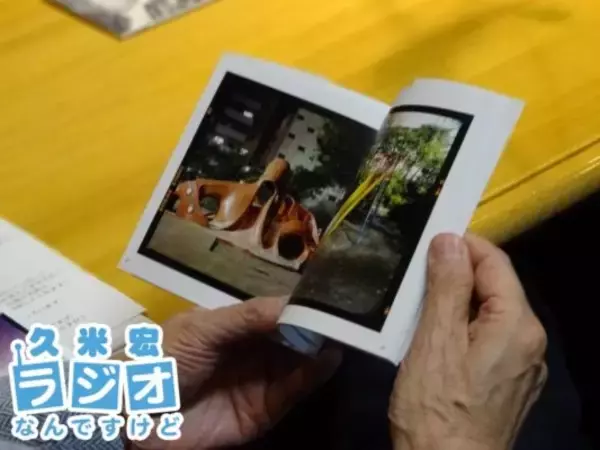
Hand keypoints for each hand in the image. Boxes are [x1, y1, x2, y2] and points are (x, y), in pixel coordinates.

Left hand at [132, 297, 341, 449]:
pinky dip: (312, 377)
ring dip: (321, 350)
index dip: (301, 305)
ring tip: (345, 335)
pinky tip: (328, 361)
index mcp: (237, 325)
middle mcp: (254, 349)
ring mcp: (260, 380)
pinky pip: (292, 391)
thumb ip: (246, 317)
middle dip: (317, 326)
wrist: (133, 417)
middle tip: (347, 317)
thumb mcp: (202, 329)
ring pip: (299, 362)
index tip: (329, 296)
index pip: (277, 311)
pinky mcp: (264, 410)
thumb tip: (292, 303)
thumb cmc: (163, 359)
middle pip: (294, 336)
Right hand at [389, 234, 546, 449]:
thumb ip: (447, 286)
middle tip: (414, 276)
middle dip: (455, 275)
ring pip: (489, 314)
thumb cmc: (436, 406)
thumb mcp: (435, 340)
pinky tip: (434, 337)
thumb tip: (450, 240)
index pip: (496, 263)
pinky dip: (461, 328)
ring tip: (417, 303)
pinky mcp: (508, 383)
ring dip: (455, 302)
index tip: (427, 242)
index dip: (463, 245)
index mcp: (518, 325)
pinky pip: (487, 339)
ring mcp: (522, 365)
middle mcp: (530, 341)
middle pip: (494, 288)